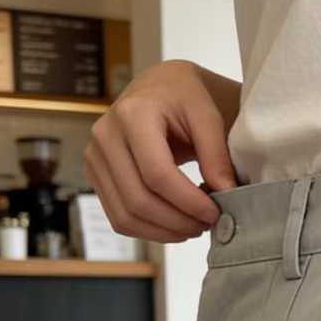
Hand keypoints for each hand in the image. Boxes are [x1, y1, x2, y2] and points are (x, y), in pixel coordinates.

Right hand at [83, 59, 239, 242]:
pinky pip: (118, 217)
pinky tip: (174, 225)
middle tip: (207, 225)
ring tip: (193, 227)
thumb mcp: (208, 114)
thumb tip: (225, 194)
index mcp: (133, 114)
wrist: (159, 88)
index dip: (188, 202)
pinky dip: (148, 230)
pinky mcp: (96, 174)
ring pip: (125, 215)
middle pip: (138, 199)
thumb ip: (217, 154)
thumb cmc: (185, 97)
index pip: (157, 174)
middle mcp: (105, 135)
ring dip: (163, 232)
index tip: (215, 213)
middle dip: (177, 222)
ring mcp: (95, 156)